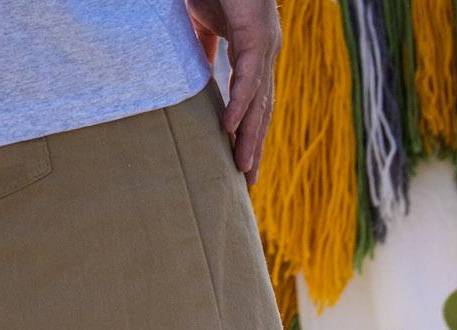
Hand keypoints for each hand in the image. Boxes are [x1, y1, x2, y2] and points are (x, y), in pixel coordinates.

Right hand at [188, 0, 280, 185]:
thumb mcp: (202, 21)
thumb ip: (202, 48)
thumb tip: (192, 72)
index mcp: (254, 52)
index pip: (255, 101)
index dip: (249, 131)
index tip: (241, 161)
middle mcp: (265, 53)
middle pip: (262, 109)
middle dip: (255, 145)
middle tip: (248, 180)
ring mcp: (264, 44)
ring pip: (259, 99)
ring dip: (250, 135)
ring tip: (242, 166)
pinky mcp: (255, 33)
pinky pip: (248, 74)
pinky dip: (240, 102)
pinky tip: (231, 127)